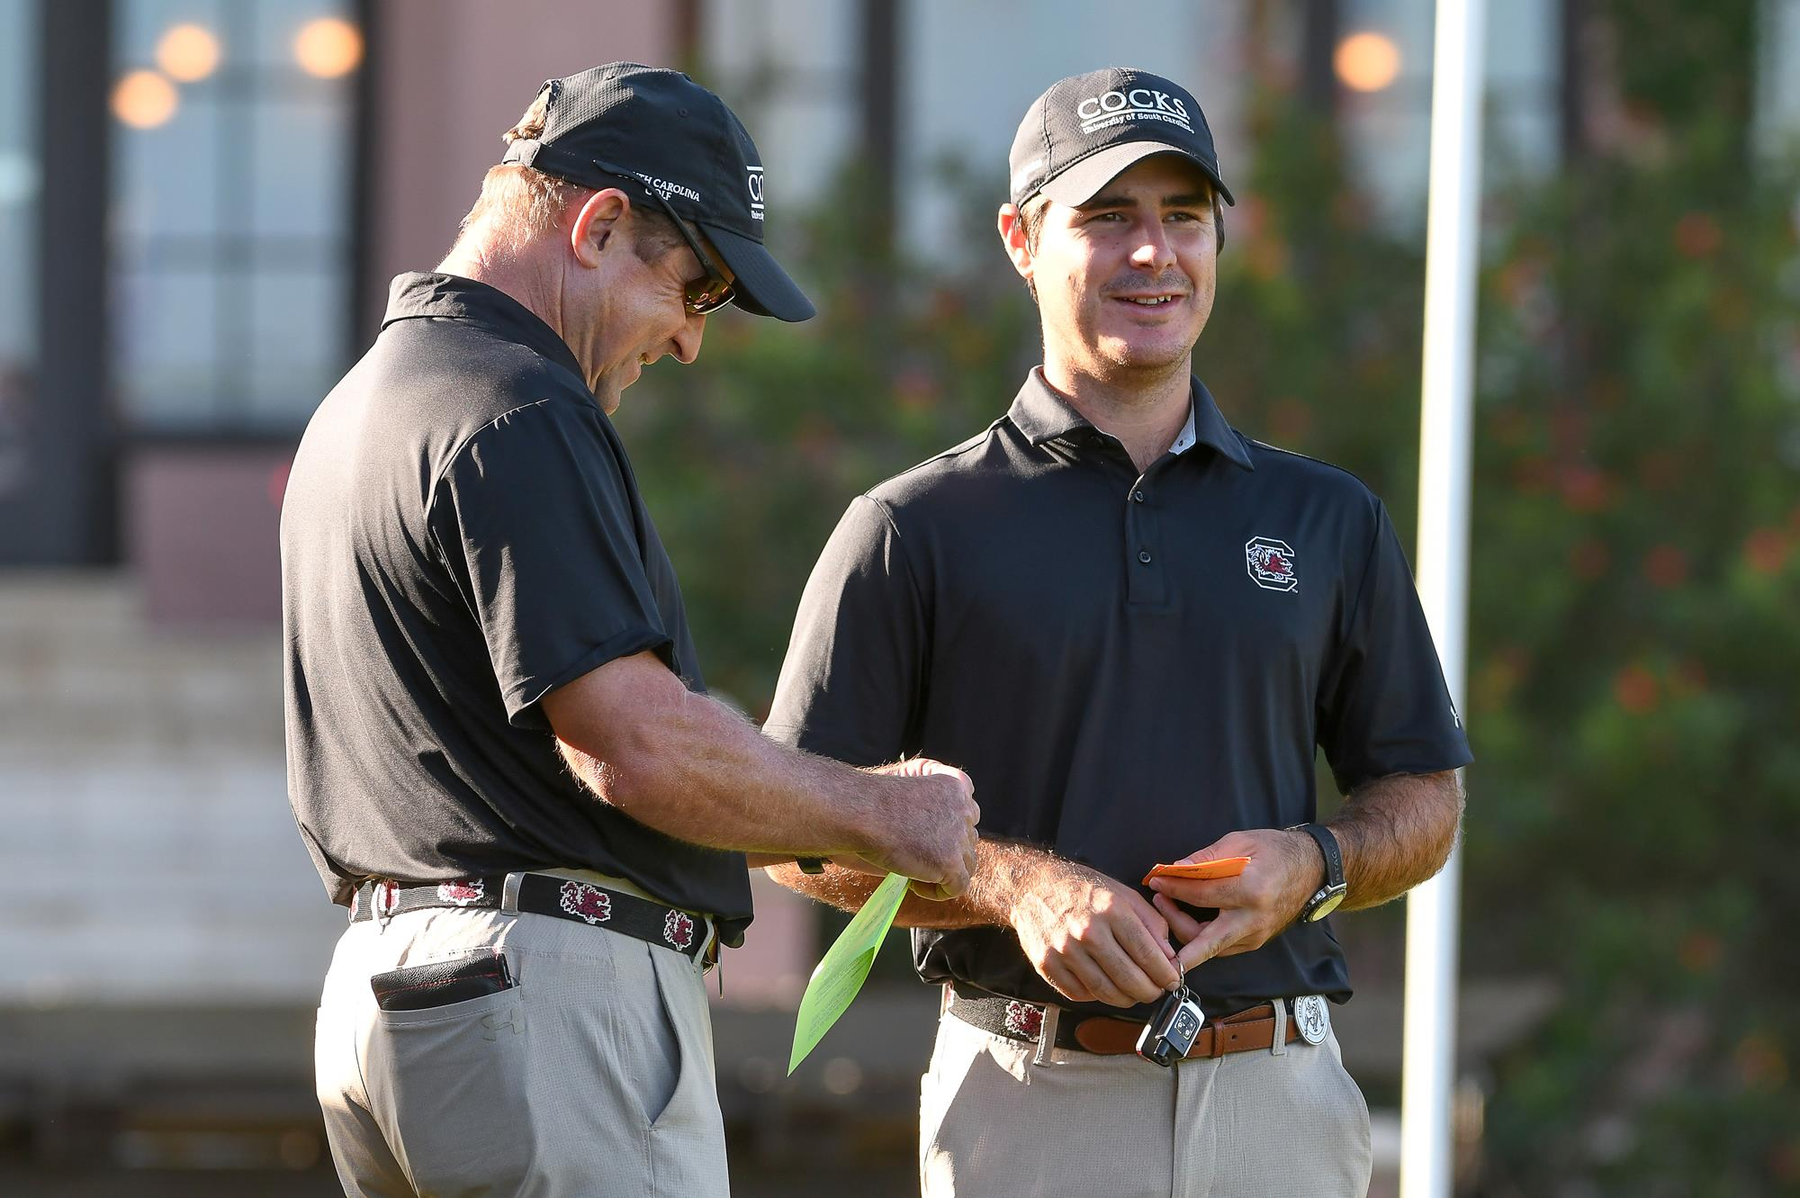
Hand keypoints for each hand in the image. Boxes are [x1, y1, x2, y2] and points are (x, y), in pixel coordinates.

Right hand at [861, 757, 979, 899]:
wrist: (861, 814)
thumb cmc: (872, 800)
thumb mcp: (908, 781)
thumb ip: (932, 803)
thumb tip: (940, 835)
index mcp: (955, 785)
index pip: (969, 810)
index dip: (951, 827)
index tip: (927, 836)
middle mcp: (964, 808)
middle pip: (968, 839)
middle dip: (947, 850)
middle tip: (917, 856)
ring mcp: (960, 837)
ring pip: (966, 864)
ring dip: (943, 872)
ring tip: (914, 873)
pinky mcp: (951, 863)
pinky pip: (958, 886)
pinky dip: (938, 891)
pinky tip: (914, 884)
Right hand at [1008, 857, 1179, 1007]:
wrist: (1033, 887)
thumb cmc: (1082, 890)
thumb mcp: (1124, 894)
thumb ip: (1152, 923)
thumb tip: (1169, 957)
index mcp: (1111, 910)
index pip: (1148, 954)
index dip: (1166, 974)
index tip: (1172, 981)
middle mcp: (1087, 931)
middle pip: (1129, 979)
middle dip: (1149, 992)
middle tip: (1155, 992)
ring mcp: (1064, 950)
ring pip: (1105, 992)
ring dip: (1126, 999)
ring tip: (1133, 994)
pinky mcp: (1047, 965)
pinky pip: (1079, 994)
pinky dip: (1096, 996)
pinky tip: (1104, 986)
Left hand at [1146, 829, 1320, 972]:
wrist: (1313, 870)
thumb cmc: (1277, 851)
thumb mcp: (1242, 841)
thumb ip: (1208, 856)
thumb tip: (1176, 868)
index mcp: (1251, 891)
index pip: (1201, 896)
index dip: (1173, 888)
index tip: (1155, 880)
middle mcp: (1253, 920)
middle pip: (1203, 941)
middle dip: (1173, 931)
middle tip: (1156, 906)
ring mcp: (1256, 936)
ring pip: (1210, 948)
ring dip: (1184, 932)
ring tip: (1168, 906)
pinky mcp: (1255, 942)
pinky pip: (1221, 947)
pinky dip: (1201, 936)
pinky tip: (1188, 916)